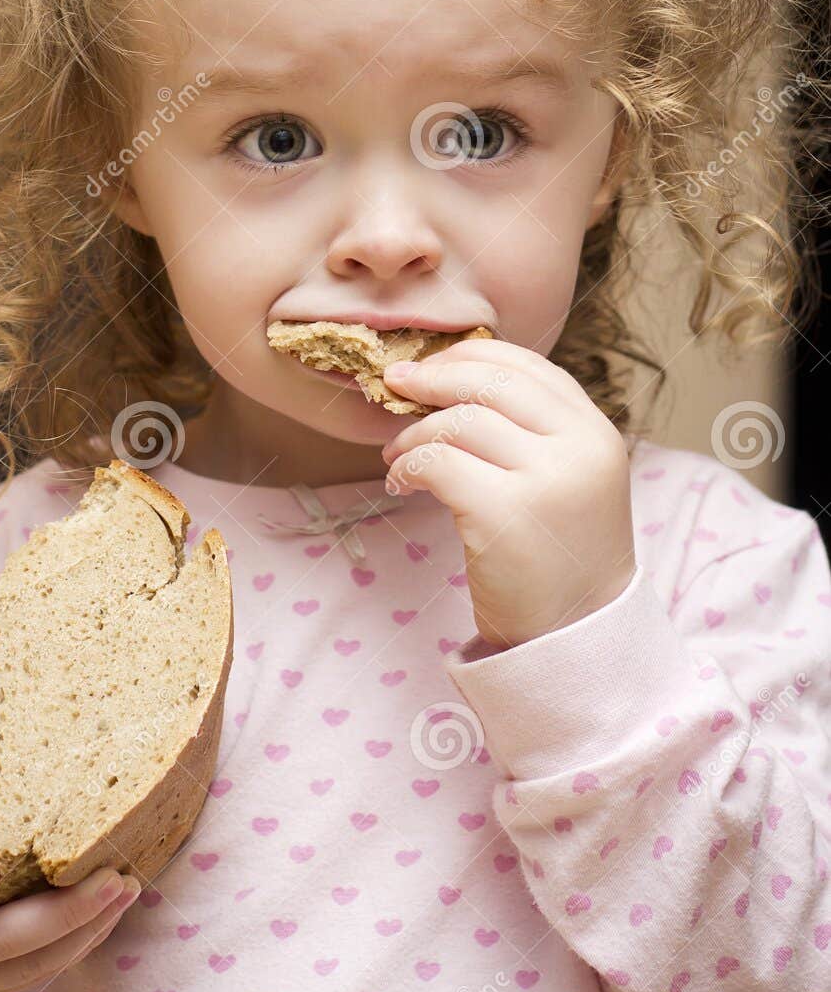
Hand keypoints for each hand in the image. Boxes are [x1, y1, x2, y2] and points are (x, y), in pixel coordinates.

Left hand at [380, 339, 636, 647]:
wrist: (575, 636)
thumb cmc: (558, 556)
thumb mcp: (567, 479)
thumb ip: (532, 430)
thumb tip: (450, 379)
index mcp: (596, 433)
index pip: (529, 365)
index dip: (473, 355)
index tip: (434, 365)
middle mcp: (579, 449)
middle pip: (491, 383)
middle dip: (434, 377)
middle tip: (395, 384)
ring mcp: (545, 480)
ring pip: (459, 422)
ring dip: (413, 434)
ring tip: (396, 455)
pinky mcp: (504, 514)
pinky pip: (438, 463)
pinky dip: (408, 466)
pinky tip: (401, 481)